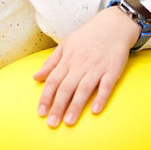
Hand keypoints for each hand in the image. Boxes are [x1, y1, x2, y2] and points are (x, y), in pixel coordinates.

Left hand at [33, 6, 137, 126]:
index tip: (41, 113)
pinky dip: (101, 98)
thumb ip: (51, 62)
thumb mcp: (66, 45)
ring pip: (84, 89)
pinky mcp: (113, 70)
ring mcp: (97, 68)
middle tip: (52, 124)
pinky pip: (106, 86)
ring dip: (76, 106)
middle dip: (58, 107)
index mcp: (68, 59)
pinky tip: (95, 111)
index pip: (53, 81)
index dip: (46, 98)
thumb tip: (36, 78)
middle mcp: (81, 65)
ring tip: (69, 122)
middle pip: (66, 88)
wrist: (114, 25)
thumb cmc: (88, 36)